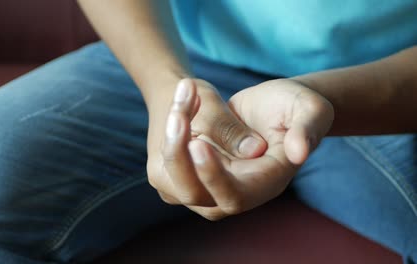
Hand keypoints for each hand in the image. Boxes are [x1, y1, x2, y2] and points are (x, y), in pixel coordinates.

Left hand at [158, 78, 333, 219]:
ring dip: (171, 141)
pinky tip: (181, 106)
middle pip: (195, 194)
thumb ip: (307, 128)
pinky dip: (171, 134)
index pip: (234, 196)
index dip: (213, 176)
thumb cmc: (292, 104)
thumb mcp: (309, 108)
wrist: (269, 104)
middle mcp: (238, 189)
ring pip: (177, 180)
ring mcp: (215, 182)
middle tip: (176, 117)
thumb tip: (298, 152)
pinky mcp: (199, 169)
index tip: (197, 143)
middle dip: (179, 158)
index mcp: (267, 182)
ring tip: (181, 101)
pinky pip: (174, 163)